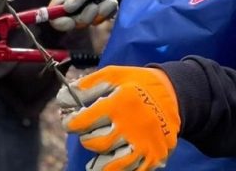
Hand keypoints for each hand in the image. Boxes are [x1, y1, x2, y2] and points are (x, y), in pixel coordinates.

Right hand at [49, 0, 124, 30]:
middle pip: (68, 22)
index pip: (53, 11)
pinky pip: (98, 21)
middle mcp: (72, 4)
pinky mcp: (95, 17)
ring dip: (98, 12)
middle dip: (84, 16)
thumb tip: (67, 8)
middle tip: (95, 7)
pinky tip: (111, 3)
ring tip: (108, 0)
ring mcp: (84, 11)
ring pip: (84, 22)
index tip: (70, 22)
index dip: (58, 19)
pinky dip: (106, 13)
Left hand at [57, 65, 180, 170]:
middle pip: (97, 143)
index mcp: (120, 103)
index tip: (69, 121)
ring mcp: (145, 143)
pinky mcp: (155, 156)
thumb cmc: (138, 83)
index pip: (83, 121)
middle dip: (86, 139)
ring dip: (98, 165)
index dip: (70, 122)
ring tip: (93, 164)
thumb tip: (61, 99)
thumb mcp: (113, 75)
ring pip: (112, 165)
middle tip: (88, 134)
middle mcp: (132, 125)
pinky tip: (112, 164)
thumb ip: (86, 86)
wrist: (174, 93)